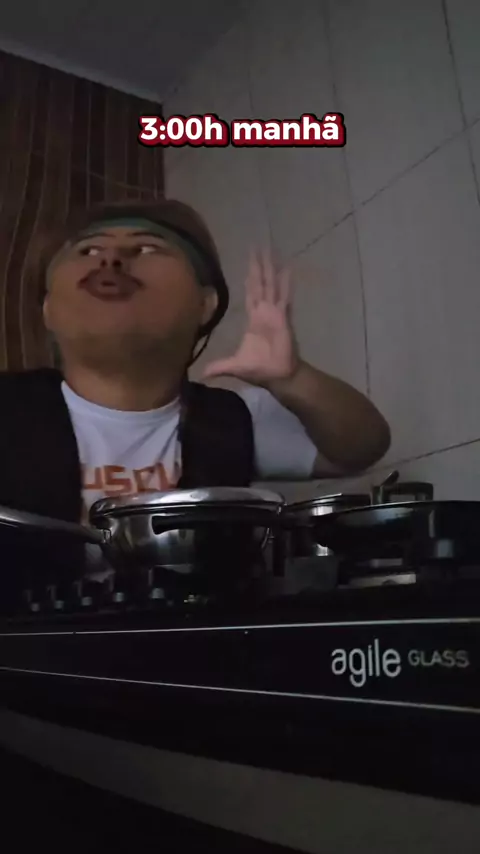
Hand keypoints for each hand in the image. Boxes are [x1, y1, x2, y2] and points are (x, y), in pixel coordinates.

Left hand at [203, 249, 300, 386]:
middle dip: (259, 265)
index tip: (249, 261)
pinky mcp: (283, 317)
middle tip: (258, 245)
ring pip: (271, 285)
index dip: (249, 277)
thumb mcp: (235, 366)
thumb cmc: (260, 369)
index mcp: (254, 318)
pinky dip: (286, 283)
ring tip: (271, 250)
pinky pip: (284, 297)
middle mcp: (264, 311)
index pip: (250, 293)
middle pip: (260, 283)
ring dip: (271, 268)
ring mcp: (274, 313)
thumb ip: (219, 366)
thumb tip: (202, 374)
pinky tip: (288, 269)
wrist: (279, 376)